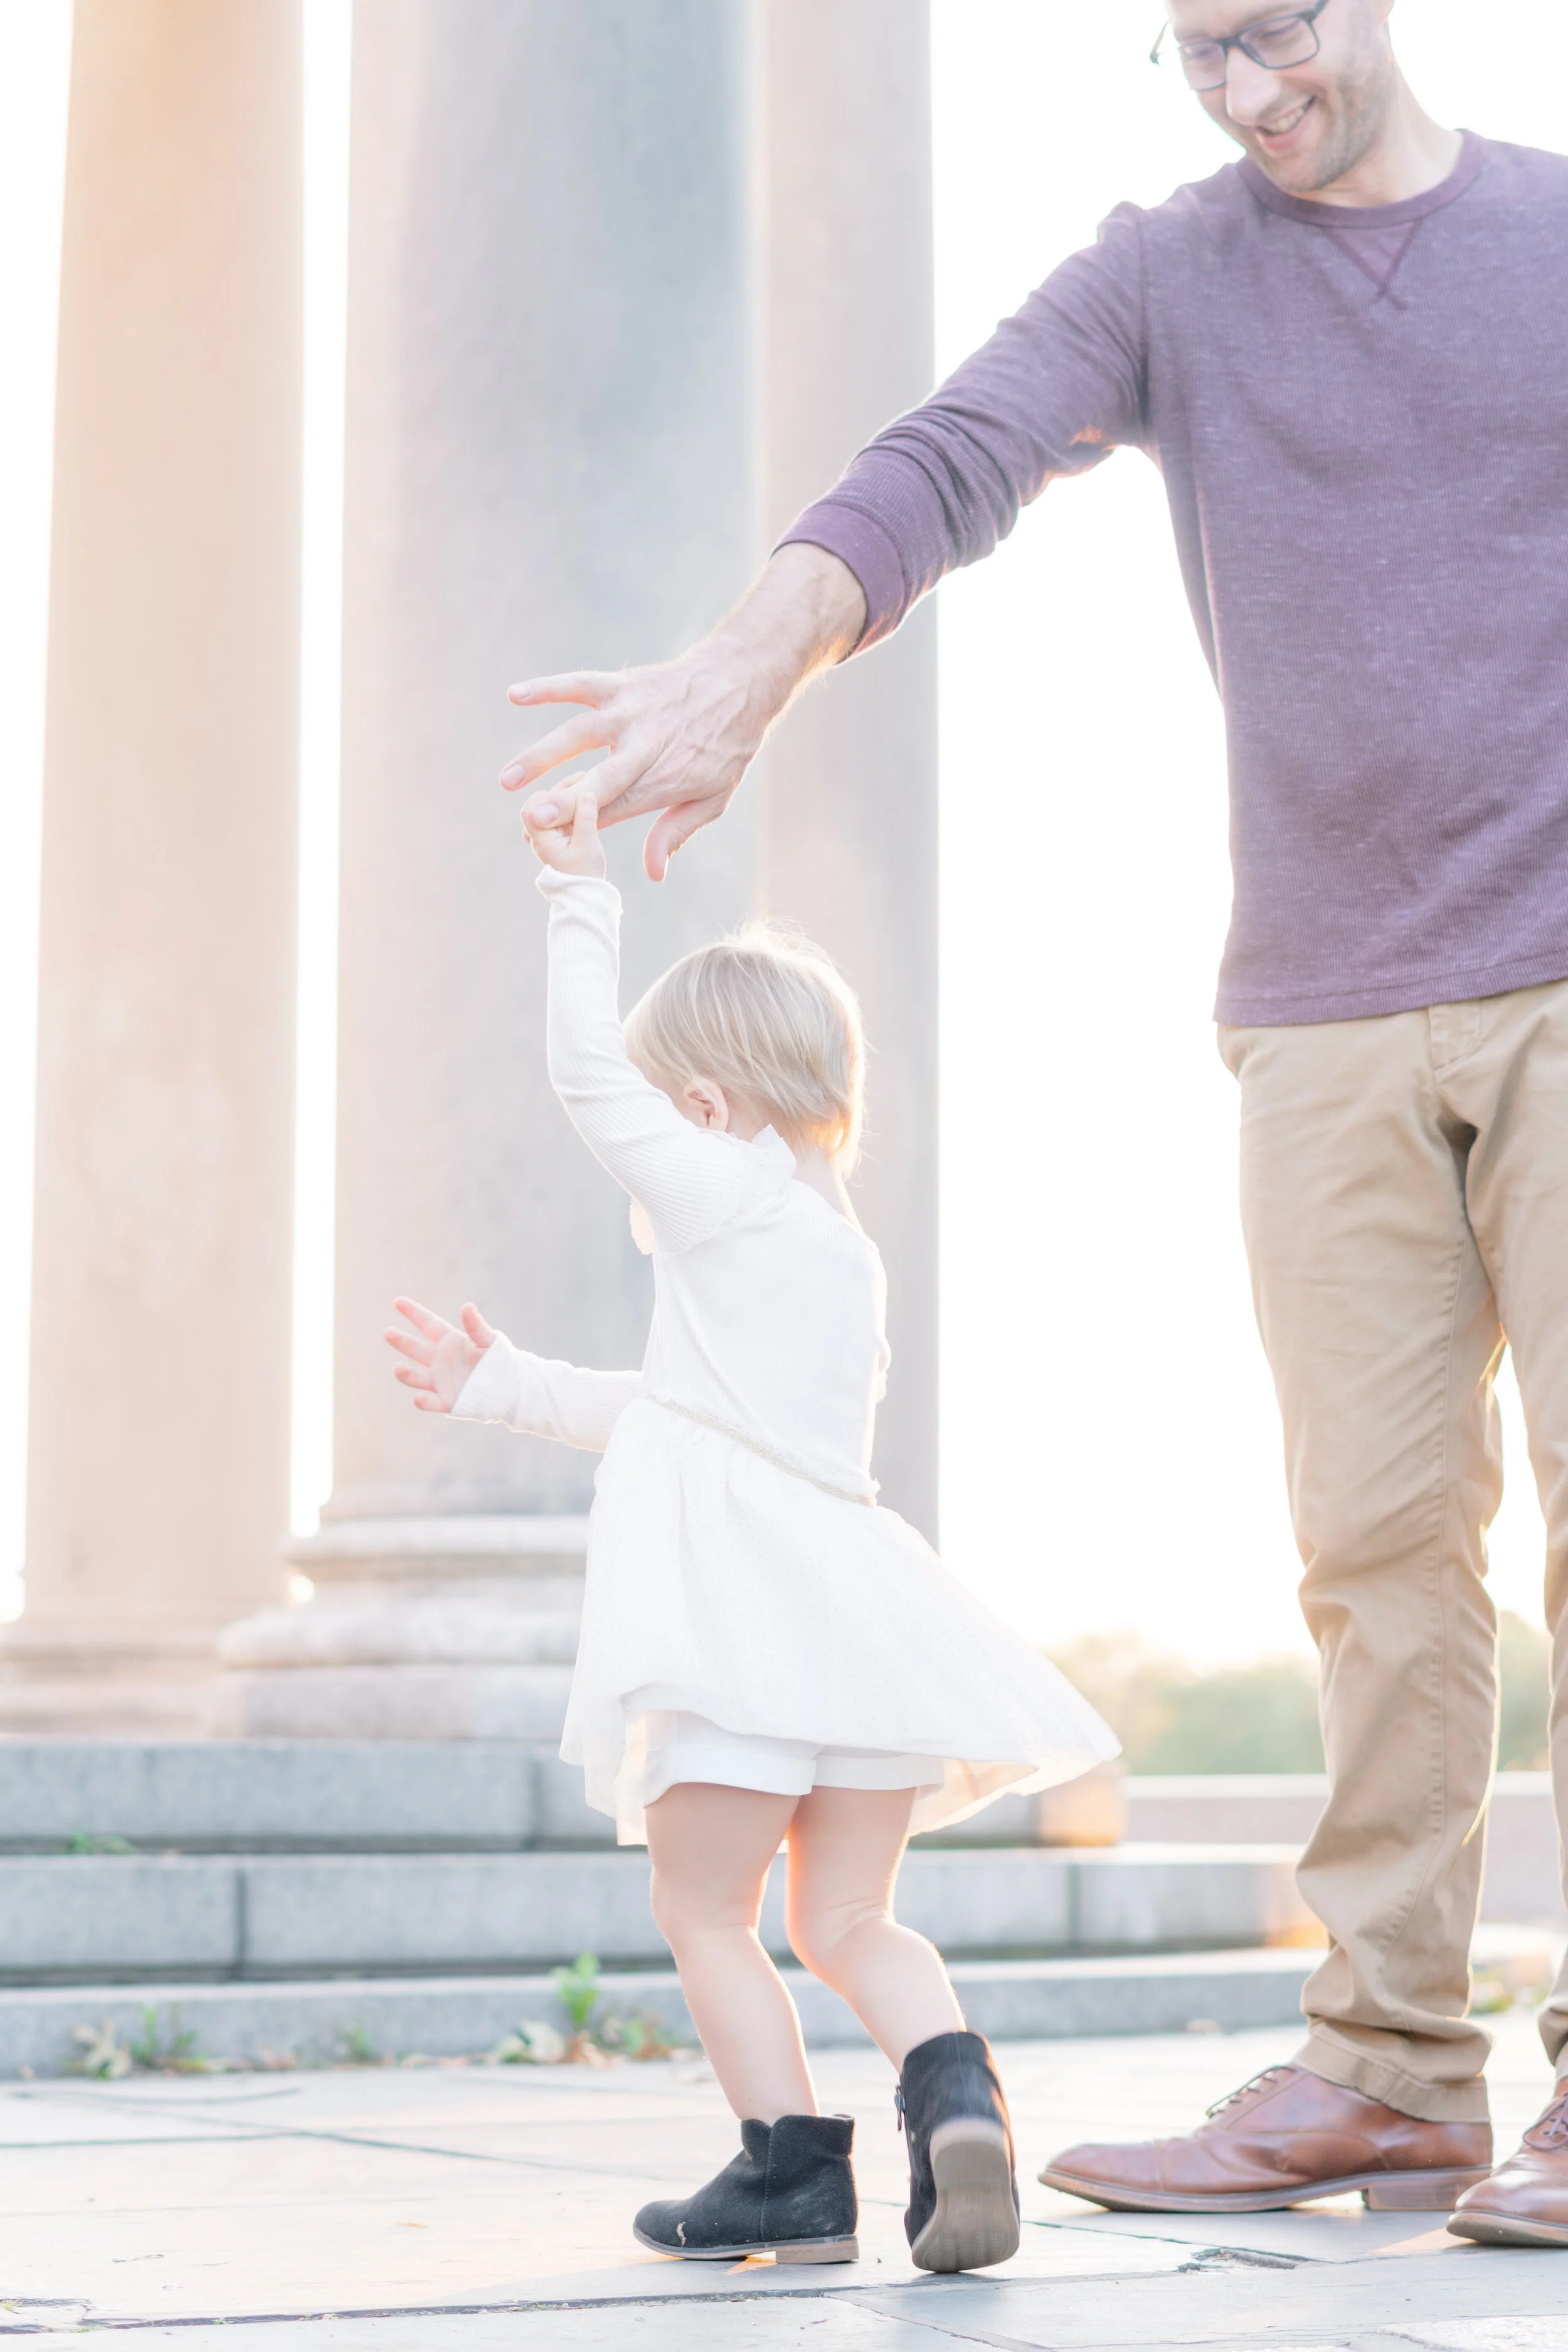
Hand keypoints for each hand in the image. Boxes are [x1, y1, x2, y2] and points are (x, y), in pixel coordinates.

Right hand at [384, 1297, 494, 1413]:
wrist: (510, 1388)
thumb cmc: (498, 1360)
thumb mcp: (489, 1341)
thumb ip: (476, 1326)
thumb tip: (467, 1306)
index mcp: (450, 1341)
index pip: (428, 1324)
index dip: (413, 1312)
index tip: (397, 1301)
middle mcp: (440, 1360)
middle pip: (416, 1349)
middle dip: (401, 1341)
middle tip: (387, 1332)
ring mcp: (441, 1381)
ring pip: (417, 1376)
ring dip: (406, 1373)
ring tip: (397, 1368)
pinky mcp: (448, 1401)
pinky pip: (432, 1402)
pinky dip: (423, 1401)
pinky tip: (418, 1398)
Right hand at [500, 544, 865, 880]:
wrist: (741, 682)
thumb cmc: (726, 747)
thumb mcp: (714, 798)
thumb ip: (677, 832)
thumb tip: (653, 873)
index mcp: (665, 781)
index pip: (617, 809)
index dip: (583, 825)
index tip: (548, 840)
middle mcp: (645, 748)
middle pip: (600, 778)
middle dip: (566, 798)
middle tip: (529, 816)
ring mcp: (631, 713)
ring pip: (580, 733)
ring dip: (542, 754)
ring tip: (508, 778)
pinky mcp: (622, 684)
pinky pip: (581, 684)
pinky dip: (548, 687)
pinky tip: (514, 695)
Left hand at [524, 785, 605, 876]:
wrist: (585, 894)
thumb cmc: (584, 874)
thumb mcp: (588, 845)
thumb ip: (586, 818)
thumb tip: (587, 792)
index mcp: (540, 838)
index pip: (531, 808)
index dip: (549, 795)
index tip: (571, 787)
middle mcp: (539, 836)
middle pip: (542, 804)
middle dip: (560, 791)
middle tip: (582, 778)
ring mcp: (548, 836)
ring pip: (552, 807)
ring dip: (568, 797)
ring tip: (588, 785)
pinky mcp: (559, 836)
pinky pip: (561, 814)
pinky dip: (571, 806)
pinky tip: (587, 799)